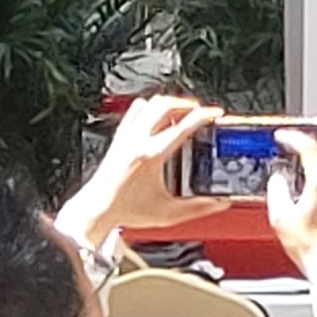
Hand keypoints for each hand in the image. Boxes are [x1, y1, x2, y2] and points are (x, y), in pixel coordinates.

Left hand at [58, 94, 221, 249]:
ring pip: (148, 104)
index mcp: (152, 155)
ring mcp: (126, 138)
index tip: (216, 113)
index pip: (183, 125)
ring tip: (181, 111)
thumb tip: (219, 202)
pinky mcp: (119, 140)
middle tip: (200, 110)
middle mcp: (137, 141)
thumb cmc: (125, 210)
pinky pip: (134, 112)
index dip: (205, 115)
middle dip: (187, 103)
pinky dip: (149, 108)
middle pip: (164, 105)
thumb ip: (198, 207)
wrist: (96, 210)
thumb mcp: (168, 212)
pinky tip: (157, 116)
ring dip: (168, 103)